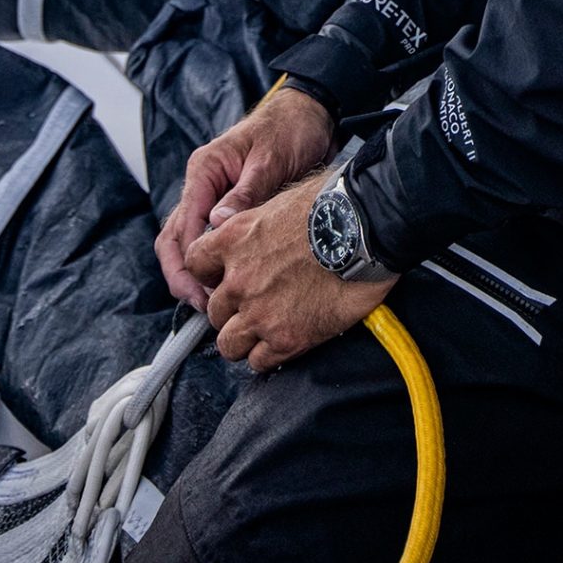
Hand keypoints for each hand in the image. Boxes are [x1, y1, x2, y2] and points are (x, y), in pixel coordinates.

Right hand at [156, 85, 335, 307]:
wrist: (311, 115)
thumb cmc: (290, 129)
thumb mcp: (270, 159)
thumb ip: (245, 192)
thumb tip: (218, 225)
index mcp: (205, 169)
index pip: (184, 223)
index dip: (190, 261)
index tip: (206, 288)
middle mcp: (203, 185)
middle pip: (175, 237)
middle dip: (182, 274)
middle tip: (203, 304)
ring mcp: (214, 197)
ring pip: (188, 241)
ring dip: (194, 272)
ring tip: (212, 302)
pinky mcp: (231, 207)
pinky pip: (211, 239)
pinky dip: (212, 263)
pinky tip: (227, 283)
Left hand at [187, 172, 396, 368]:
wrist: (368, 227)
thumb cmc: (334, 204)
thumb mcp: (282, 200)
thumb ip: (257, 222)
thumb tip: (257, 230)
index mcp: (234, 238)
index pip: (194, 264)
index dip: (210, 274)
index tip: (225, 277)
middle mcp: (239, 278)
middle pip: (213, 310)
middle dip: (232, 310)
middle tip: (258, 304)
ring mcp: (260, 312)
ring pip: (228, 344)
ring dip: (245, 338)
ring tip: (269, 329)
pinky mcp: (285, 339)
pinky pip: (259, 362)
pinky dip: (270, 355)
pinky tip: (288, 340)